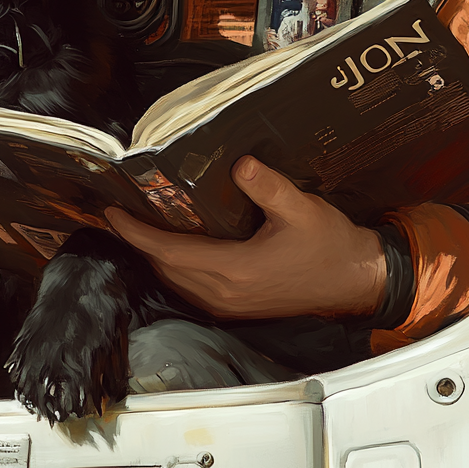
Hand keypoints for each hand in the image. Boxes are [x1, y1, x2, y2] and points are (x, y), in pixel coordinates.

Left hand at [106, 156, 385, 318]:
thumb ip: (269, 187)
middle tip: (118, 210)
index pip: (169, 250)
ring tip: (138, 224)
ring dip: (154, 254)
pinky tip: (173, 246)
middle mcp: (225, 292)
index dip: (136, 232)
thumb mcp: (302, 209)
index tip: (111, 212)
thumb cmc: (331, 246)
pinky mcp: (239, 304)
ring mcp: (231, 303)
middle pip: (165, 266)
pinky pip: (191, 286)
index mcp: (234, 270)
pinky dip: (173, 265)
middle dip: (137, 240)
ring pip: (176, 279)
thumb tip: (241, 163)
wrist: (357, 280)